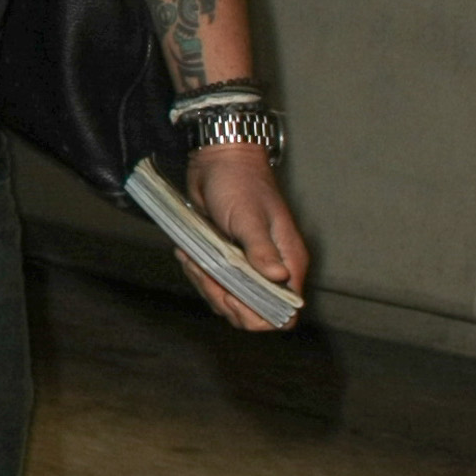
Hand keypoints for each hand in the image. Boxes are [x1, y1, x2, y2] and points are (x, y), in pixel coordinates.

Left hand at [181, 143, 310, 332]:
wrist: (217, 161)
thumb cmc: (239, 183)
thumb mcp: (249, 217)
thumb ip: (261, 250)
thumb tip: (278, 278)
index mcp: (289, 262)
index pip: (284, 311)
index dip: (259, 315)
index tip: (233, 296)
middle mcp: (272, 269)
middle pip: (252, 313)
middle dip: (225, 301)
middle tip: (206, 274)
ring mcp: (249, 267)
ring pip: (229, 301)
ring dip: (206, 287)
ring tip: (192, 259)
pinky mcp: (227, 261)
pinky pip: (214, 284)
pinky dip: (199, 276)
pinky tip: (186, 255)